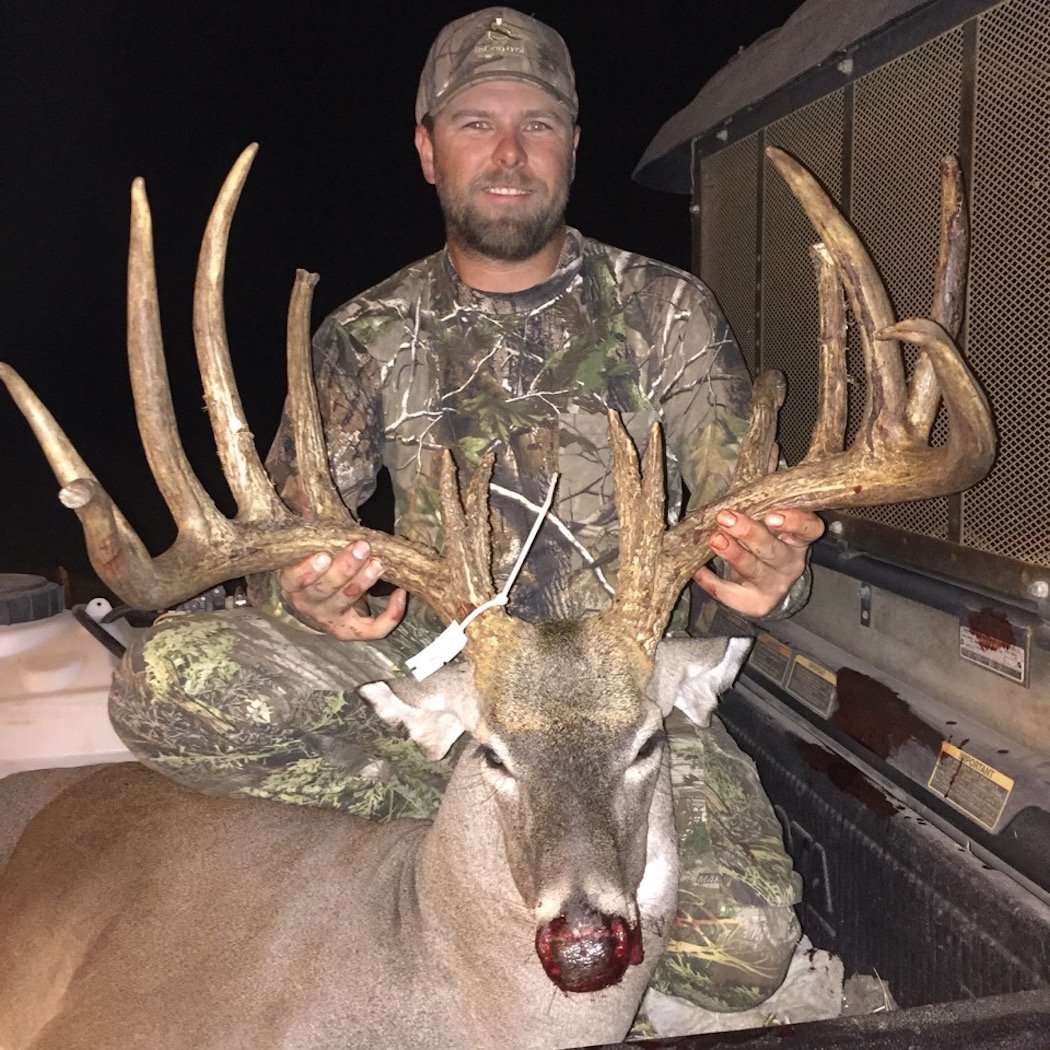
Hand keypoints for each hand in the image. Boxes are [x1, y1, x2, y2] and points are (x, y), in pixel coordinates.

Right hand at [279, 541, 405, 640]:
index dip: (308, 570)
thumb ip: (316, 534)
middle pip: (326, 589)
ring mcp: (331, 620)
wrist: (315, 602)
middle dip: (346, 568)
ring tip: (378, 564)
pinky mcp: (352, 631)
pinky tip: (401, 593)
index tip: (324, 554)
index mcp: (293, 584)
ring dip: (364, 581)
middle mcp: (309, 605)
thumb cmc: (316, 567)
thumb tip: (314, 497)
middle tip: (362, 547)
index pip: (295, 580)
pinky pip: (373, 629)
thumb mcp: (308, 551)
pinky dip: (390, 615)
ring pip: (348, 601)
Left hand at [693, 508, 823, 617]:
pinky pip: (731, 593)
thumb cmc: (762, 545)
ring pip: (752, 569)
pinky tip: (698, 569)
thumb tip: (730, 494)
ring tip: (715, 540)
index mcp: (797, 539)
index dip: (793, 522)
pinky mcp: (755, 603)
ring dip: (732, 553)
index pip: (808, 528)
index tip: (771, 515)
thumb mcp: (768, 528)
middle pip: (772, 549)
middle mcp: (789, 563)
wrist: (764, 587)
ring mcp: (773, 585)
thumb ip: (758, 511)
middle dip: (748, 533)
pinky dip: (712, 581)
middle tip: (726, 518)